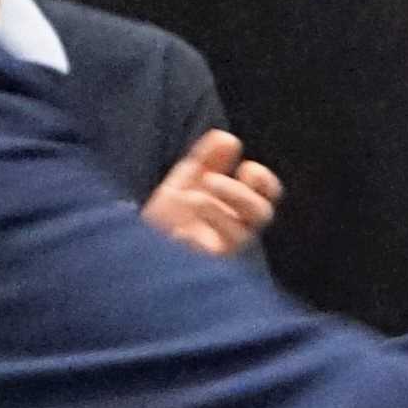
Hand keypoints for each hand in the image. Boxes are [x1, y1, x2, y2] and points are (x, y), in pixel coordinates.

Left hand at [142, 130, 280, 257]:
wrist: (139, 250)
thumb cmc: (168, 218)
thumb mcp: (186, 182)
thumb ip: (207, 160)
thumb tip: (228, 138)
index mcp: (236, 208)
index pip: (267, 195)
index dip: (262, 179)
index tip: (244, 167)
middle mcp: (235, 230)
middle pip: (262, 213)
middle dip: (240, 193)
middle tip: (211, 181)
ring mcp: (221, 251)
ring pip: (241, 235)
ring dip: (219, 212)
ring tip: (192, 199)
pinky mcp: (205, 269)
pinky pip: (212, 258)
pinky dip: (196, 240)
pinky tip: (179, 233)